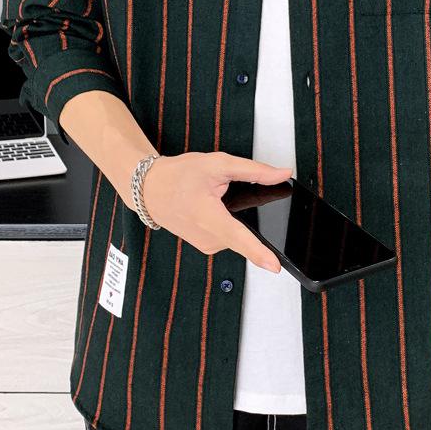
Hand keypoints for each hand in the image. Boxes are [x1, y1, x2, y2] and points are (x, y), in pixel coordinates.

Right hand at [139, 151, 292, 272]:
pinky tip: (217, 208)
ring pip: (238, 233)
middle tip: (227, 194)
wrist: (149, 189)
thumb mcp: (217, 164)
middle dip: (251, 215)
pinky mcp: (207, 246)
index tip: (275, 266)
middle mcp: (207, 237)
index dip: (258, 252)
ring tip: (217, 198)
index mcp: (207, 216)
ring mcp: (206, 244)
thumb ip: (253, 170)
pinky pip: (229, 235)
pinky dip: (229, 222)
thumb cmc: (177, 175)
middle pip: (244, 232)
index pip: (238, 237)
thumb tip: (281, 174)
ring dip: (238, 217)